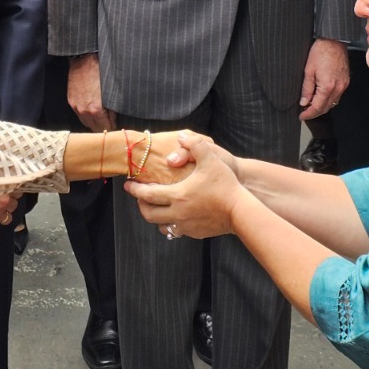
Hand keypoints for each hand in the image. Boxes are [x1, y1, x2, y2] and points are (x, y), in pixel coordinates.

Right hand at [68, 53, 115, 131]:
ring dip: (93, 123)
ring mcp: (76, 106)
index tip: (116, 127)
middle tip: (110, 124)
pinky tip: (92, 112)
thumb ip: (112, 109)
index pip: (105, 128)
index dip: (111, 128)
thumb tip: (113, 118)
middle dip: (102, 127)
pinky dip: (86, 115)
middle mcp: (84, 111)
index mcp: (96, 110)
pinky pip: (79, 114)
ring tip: (101, 119)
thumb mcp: (111, 92)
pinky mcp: (71, 101)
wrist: (85, 60)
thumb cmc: (101, 73)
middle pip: (94, 128)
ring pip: (85, 123)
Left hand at [128, 138, 245, 239]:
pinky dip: (172, 224)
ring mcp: (186, 226)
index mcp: (177, 195)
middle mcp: (177, 213)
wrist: (241, 212)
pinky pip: (177, 231)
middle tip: (140, 196)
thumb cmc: (225, 184)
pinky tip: (177, 215)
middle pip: (149, 214)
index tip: (127, 185)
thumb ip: (195, 144)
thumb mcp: (211, 159)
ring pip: (162, 226)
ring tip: (157, 207)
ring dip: (156, 217)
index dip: (135, 189)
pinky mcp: (195, 233)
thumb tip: (182, 135)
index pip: (147, 195)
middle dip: (141, 205)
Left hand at [299, 38, 349, 120]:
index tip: (301, 116)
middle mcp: (338, 88)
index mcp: (327, 87)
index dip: (308, 114)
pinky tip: (321, 96)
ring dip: (322, 106)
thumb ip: (306, 88)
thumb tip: (304, 102)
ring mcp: (343, 85)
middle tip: (304, 112)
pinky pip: (337, 96)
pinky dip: (329, 99)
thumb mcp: (308, 70)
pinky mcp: (346, 81)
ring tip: (311, 105)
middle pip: (326, 108)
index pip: (317, 107)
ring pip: (333, 103)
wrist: (334, 40)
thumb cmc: (320, 52)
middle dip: (315, 112)